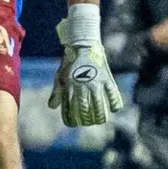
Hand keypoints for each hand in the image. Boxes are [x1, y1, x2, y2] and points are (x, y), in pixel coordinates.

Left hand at [49, 4, 123, 127]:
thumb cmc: (69, 63)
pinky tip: (114, 109)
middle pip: (85, 111)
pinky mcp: (107, 78)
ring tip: (100, 120)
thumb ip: (57, 93)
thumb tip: (52, 107)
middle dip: (86, 120)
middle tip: (87, 122)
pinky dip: (115, 103)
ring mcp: (96, 82)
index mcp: (70, 86)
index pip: (70, 110)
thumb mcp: (60, 76)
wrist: (83, 45)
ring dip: (100, 117)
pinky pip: (113, 94)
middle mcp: (83, 86)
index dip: (71, 120)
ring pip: (99, 106)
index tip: (72, 123)